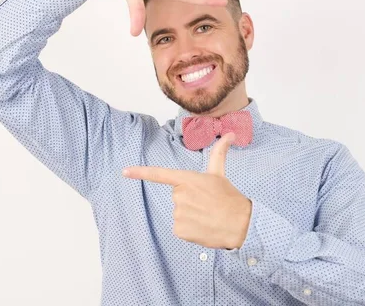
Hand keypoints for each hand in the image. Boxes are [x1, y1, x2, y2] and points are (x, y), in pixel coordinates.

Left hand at [122, 133, 251, 248]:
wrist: (240, 223)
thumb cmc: (229, 197)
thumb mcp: (220, 173)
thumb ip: (219, 153)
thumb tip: (230, 133)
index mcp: (187, 179)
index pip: (160, 174)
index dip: (141, 172)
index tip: (124, 171)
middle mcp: (180, 195)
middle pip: (177, 196)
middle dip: (189, 200)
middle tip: (207, 203)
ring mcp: (178, 213)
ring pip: (179, 213)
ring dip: (190, 215)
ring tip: (207, 215)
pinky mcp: (179, 230)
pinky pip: (180, 228)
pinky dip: (190, 229)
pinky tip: (203, 227)